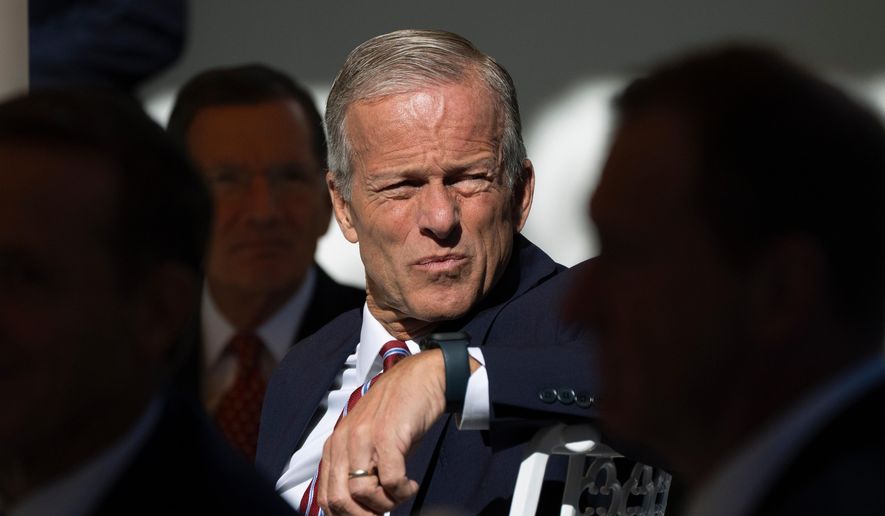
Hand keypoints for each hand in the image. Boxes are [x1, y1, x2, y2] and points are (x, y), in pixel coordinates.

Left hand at [316, 349, 446, 514]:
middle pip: (338, 499)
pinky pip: (391, 481)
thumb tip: (359, 507)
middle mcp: (345, 441)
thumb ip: (357, 468)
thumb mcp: (368, 441)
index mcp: (335, 445)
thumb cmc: (398, 411)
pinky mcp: (388, 436)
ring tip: (400, 493)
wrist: (420, 377)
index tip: (366, 515)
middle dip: (363, 515)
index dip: (345, 515)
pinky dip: (403, 491)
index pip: (326, 496)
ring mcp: (365, 438)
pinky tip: (410, 485)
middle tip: (384, 511)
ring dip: (386, 503)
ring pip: (362, 494)